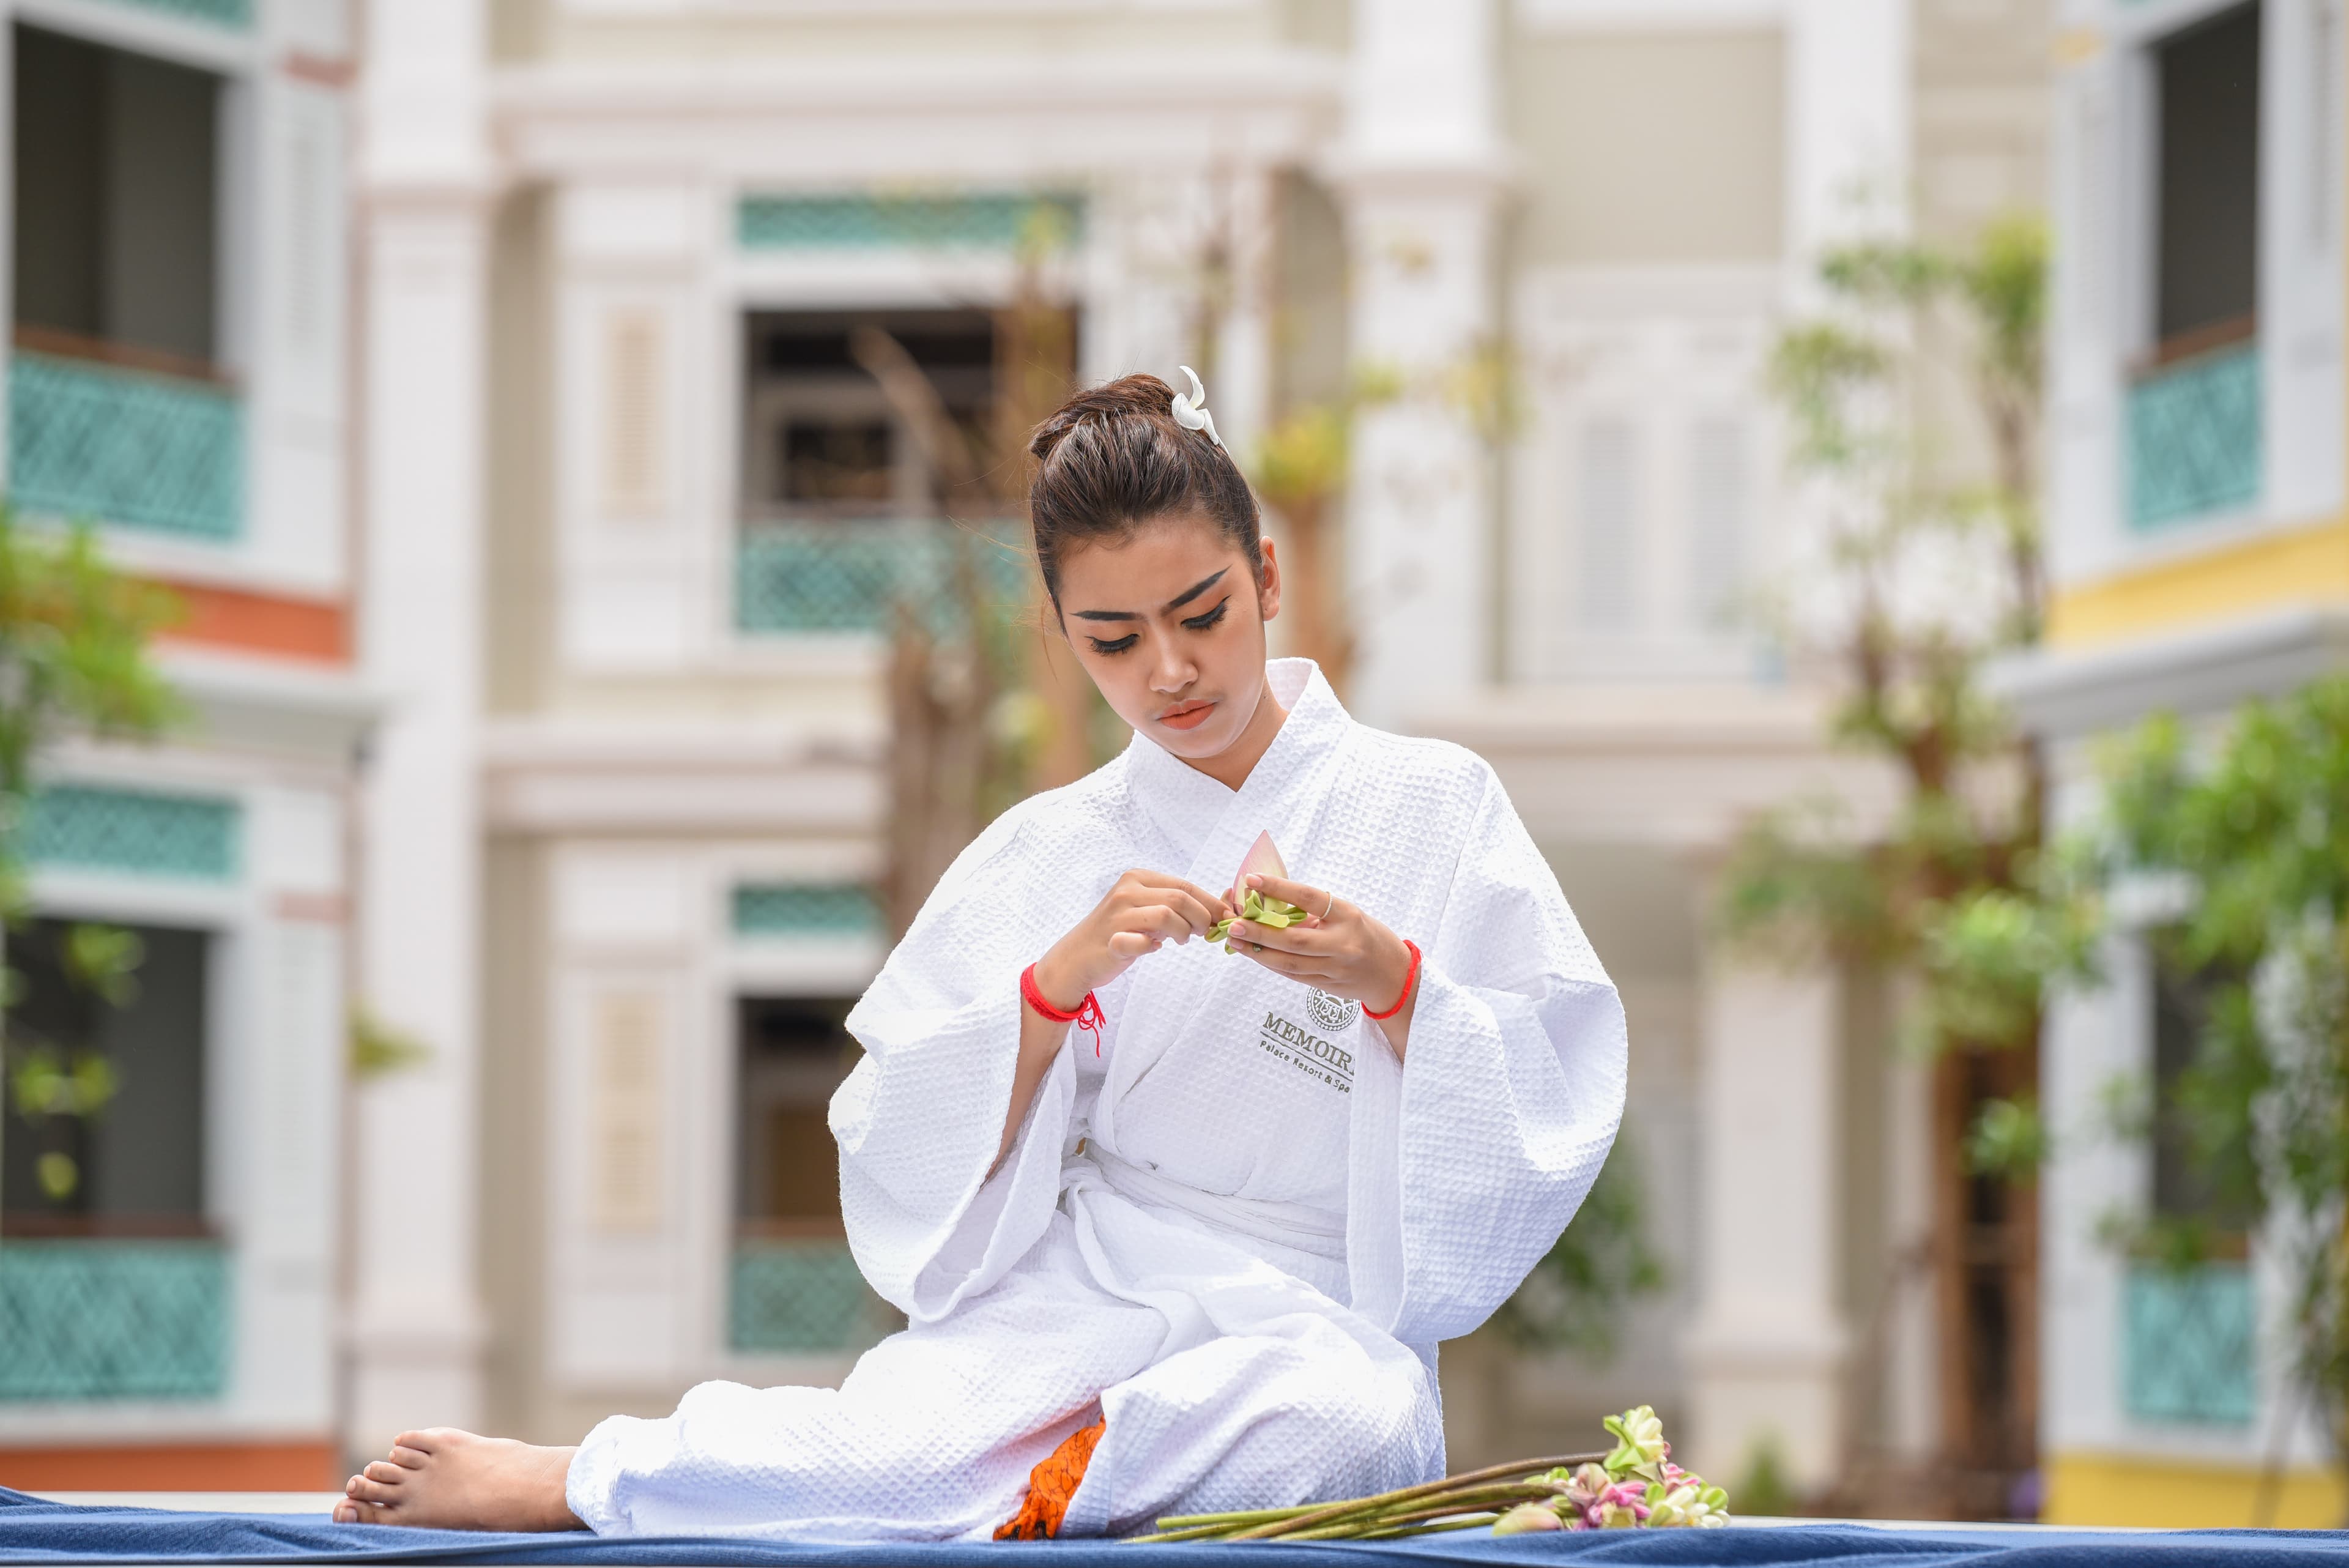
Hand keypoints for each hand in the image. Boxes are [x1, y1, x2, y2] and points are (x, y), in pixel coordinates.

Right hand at [1033, 869, 1230, 1009]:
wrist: (1076, 958)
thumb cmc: (1117, 933)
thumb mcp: (1145, 911)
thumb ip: (1175, 906)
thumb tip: (1220, 907)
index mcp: (1137, 878)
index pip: (1184, 885)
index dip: (1211, 902)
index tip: (1226, 917)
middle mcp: (1127, 891)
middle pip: (1179, 897)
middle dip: (1202, 917)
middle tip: (1205, 932)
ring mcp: (1118, 915)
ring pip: (1167, 915)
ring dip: (1184, 931)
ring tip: (1182, 940)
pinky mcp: (1112, 940)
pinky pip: (1144, 942)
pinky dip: (1153, 947)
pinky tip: (1153, 948)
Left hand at [1227, 872, 1414, 1015]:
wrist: (1394, 975)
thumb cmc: (1367, 936)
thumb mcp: (1348, 915)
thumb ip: (1315, 912)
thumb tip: (1271, 903)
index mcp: (1348, 916)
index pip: (1309, 898)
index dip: (1279, 888)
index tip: (1253, 880)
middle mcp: (1342, 944)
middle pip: (1294, 939)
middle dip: (1260, 932)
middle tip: (1234, 924)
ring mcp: (1335, 968)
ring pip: (1289, 962)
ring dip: (1259, 953)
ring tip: (1236, 942)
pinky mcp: (1327, 985)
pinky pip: (1293, 975)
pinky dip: (1272, 965)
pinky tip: (1255, 956)